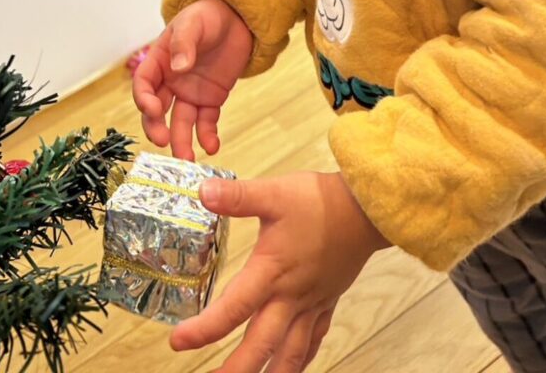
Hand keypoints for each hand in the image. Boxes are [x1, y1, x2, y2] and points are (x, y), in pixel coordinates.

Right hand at [132, 0, 253, 159]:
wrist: (237, 17)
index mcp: (159, 61)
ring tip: (188, 160)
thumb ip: (184, 43)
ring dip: (181, 141)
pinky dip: (207, 136)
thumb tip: (178, 67)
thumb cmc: (208, 15)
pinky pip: (206, 121)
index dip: (144, 99)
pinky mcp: (211, 99)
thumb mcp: (194, 23)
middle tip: (163, 142)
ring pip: (180, 122)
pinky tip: (212, 147)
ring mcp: (190, 92)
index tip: (153, 110)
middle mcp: (171, 81)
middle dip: (157, 128)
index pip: (144, 84)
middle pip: (157, 110)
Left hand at [171, 171, 390, 371]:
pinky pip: (312, 340)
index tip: (178, 342)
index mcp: (271, 271)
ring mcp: (311, 303)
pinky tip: (292, 368)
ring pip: (289, 353)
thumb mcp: (274, 193)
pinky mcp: (327, 301)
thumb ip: (237, 196)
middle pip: (260, 345)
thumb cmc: (321, 201)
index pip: (233, 308)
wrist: (366, 209)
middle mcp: (290, 296)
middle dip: (235, 370)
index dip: (204, 329)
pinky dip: (300, 360)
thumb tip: (202, 190)